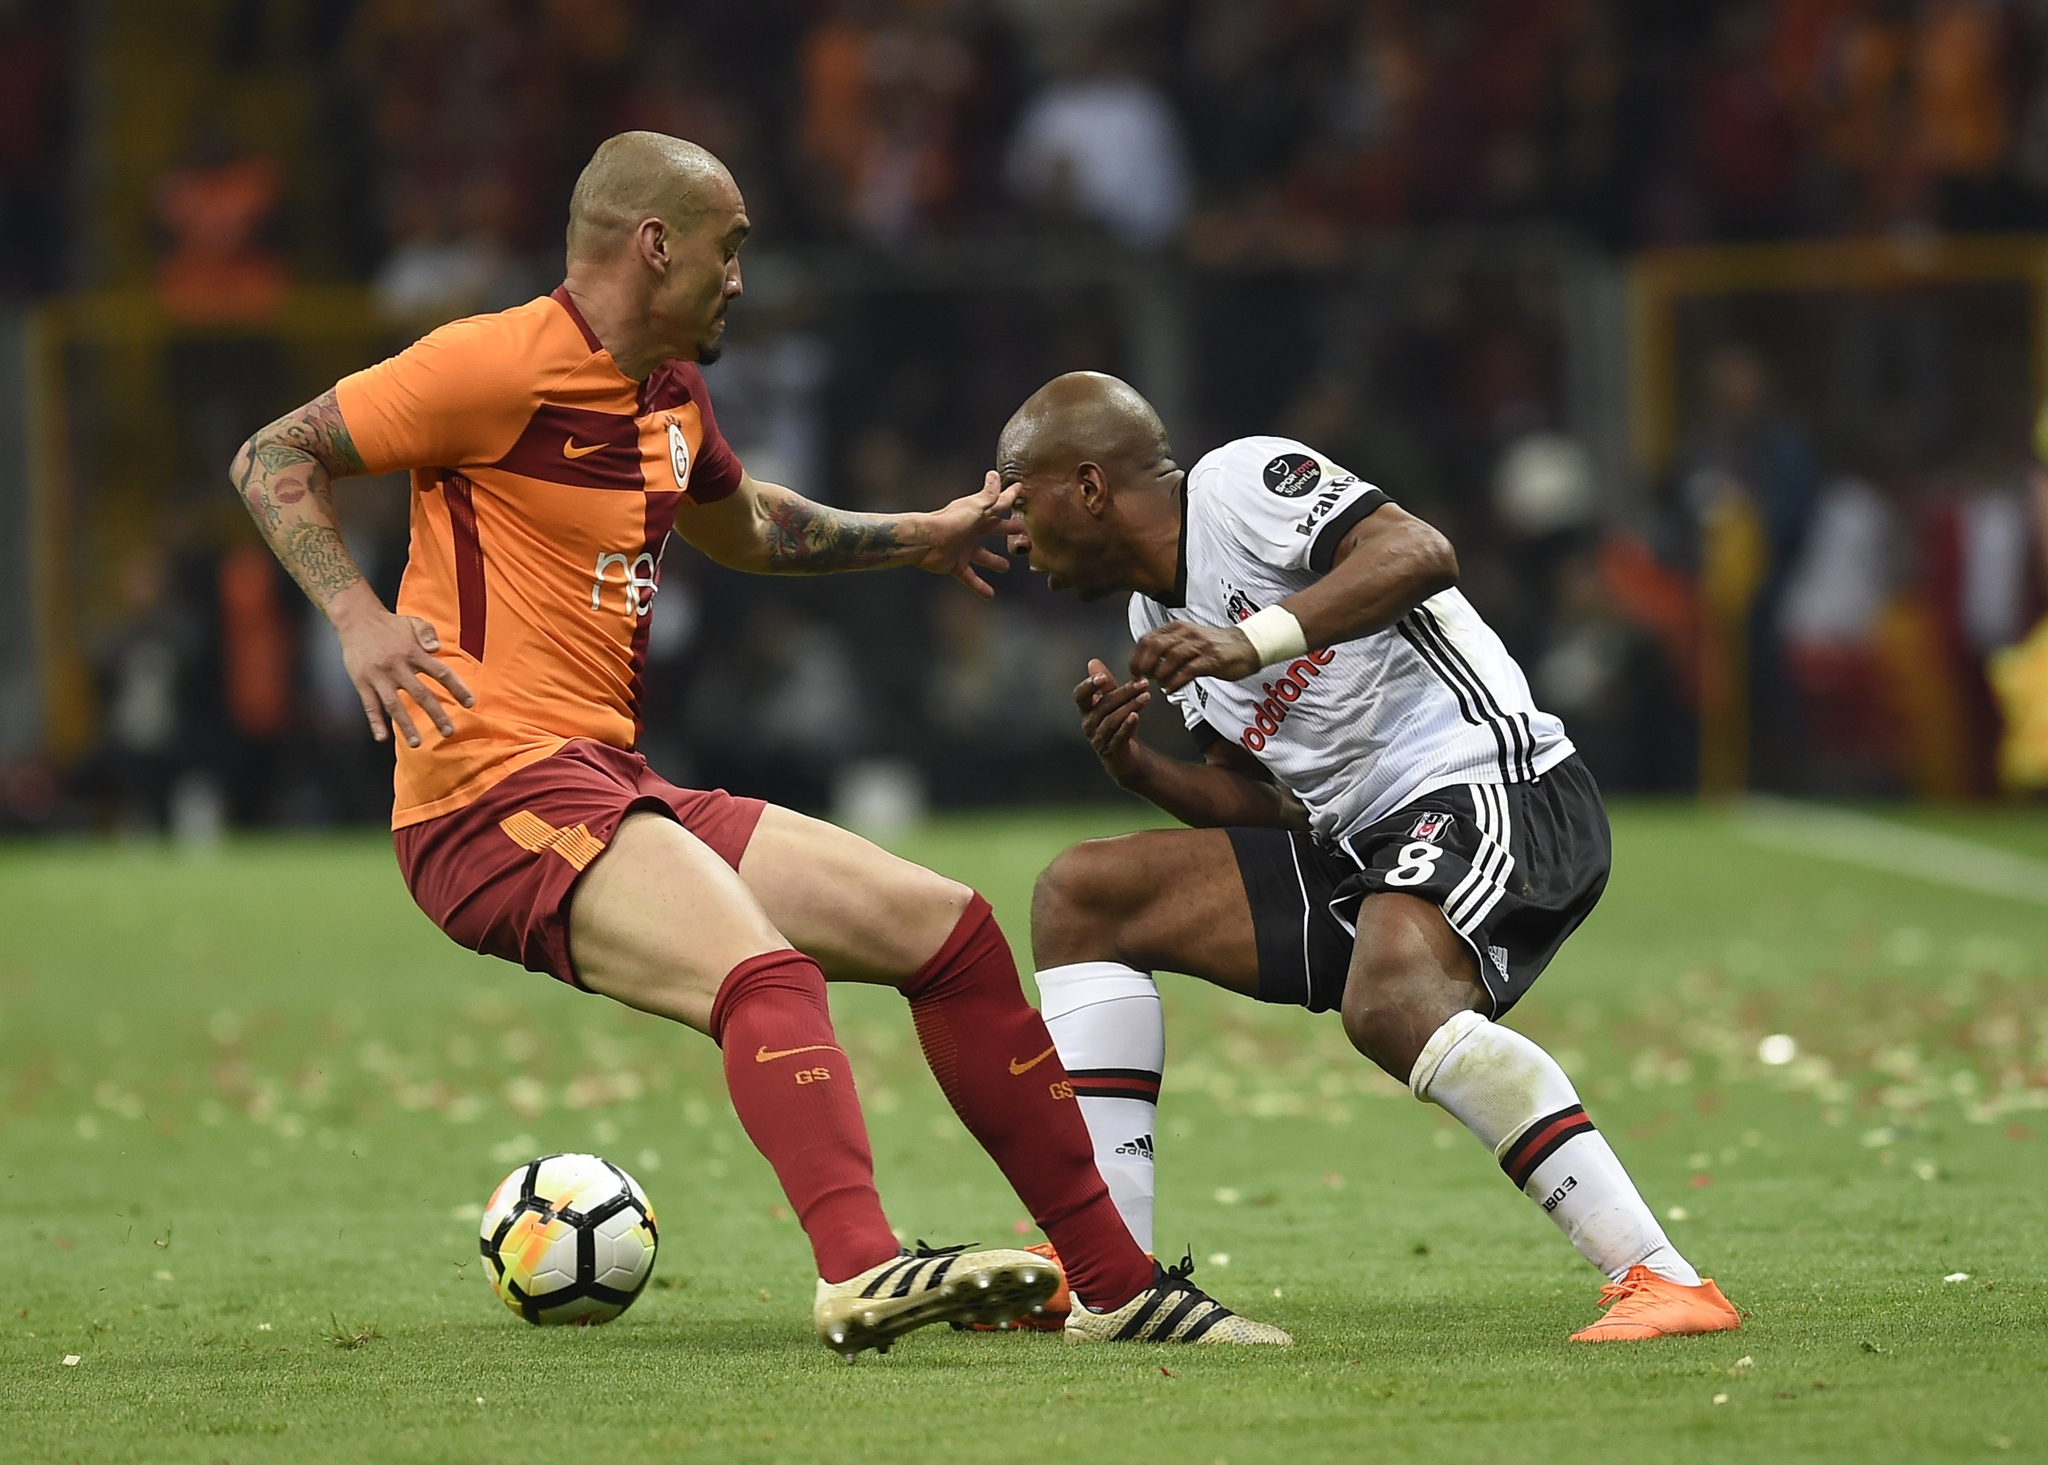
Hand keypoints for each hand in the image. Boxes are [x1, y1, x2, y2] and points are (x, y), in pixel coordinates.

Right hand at [332, 589, 474, 746]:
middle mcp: (398, 666)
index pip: (441, 673)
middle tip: (449, 732)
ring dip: (406, 725)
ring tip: (417, 743)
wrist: (355, 618)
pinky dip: (375, 722)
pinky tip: (382, 738)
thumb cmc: (389, 624)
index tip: (470, 703)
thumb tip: (437, 650)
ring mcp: (379, 676)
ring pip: (395, 705)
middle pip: (421, 694)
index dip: (457, 688)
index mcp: (414, 653)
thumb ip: (428, 634)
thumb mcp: (413, 622)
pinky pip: (369, 706)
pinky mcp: (362, 682)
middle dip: (436, 715)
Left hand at [920, 470, 1024, 597]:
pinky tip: (990, 595)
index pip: (998, 505)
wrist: (926, 541)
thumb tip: (995, 474)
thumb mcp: (975, 508)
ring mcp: (964, 548)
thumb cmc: (951, 521)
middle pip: (994, 530)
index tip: (1021, 490)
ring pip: (983, 556)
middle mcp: (971, 531)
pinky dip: (979, 586)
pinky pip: (970, 577)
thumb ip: (989, 496)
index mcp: (977, 515)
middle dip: (1008, 531)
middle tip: (1023, 534)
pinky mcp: (956, 565)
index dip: (1010, 498)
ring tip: (1006, 567)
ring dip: (994, 562)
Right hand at [1074, 658, 1152, 783]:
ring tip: (1146, 696)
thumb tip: (1093, 662)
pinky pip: (1118, 736)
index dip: (1089, 685)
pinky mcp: (1112, 751)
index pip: (1080, 695)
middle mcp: (1089, 724)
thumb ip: (1104, 685)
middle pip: (1103, 705)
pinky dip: (1127, 726)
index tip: (1102, 677)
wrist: (1125, 758)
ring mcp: (1099, 739)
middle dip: (1124, 692)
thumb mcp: (1112, 703)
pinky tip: (1136, 716)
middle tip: (1142, 683)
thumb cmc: (1117, 727)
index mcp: (1087, 710)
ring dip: (1130, 706)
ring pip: (1112, 719)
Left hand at [1130, 621, 1258, 691]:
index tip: (1134, 672)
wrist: (1246, 645)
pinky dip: (1175, 682)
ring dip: (1160, 674)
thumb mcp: (1189, 640)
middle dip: (1144, 664)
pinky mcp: (1211, 659)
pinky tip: (1170, 689)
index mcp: (1178, 628)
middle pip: (1155, 645)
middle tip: (1142, 679)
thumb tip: (1147, 663)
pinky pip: (1188, 670)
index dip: (1137, 657)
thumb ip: (1169, 648)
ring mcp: (1200, 645)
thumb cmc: (1215, 646)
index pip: (1148, 639)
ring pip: (1171, 657)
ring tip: (1159, 684)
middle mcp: (1187, 634)